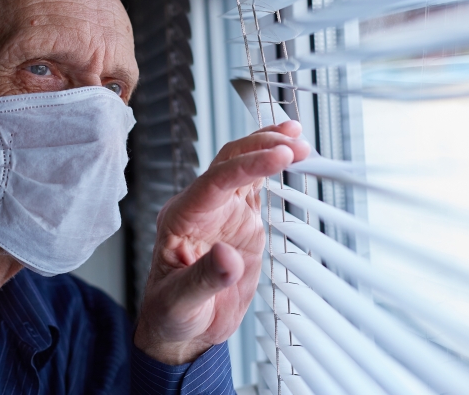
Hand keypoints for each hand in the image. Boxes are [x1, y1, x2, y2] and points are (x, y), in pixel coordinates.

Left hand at [133, 120, 309, 364]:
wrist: (182, 330)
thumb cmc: (170, 315)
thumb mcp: (180, 303)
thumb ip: (204, 279)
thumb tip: (228, 257)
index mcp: (180, 219)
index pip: (216, 180)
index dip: (248, 165)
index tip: (278, 156)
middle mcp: (201, 209)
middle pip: (229, 163)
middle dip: (261, 146)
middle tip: (295, 143)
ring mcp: (222, 213)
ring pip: (243, 167)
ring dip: (268, 148)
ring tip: (298, 138)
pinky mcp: (241, 222)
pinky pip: (256, 185)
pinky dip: (272, 167)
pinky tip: (289, 153)